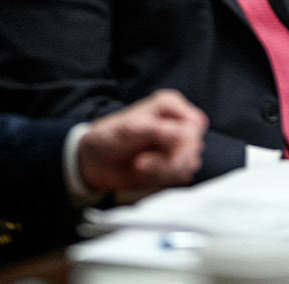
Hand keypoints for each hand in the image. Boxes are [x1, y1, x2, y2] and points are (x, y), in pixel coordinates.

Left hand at [77, 89, 206, 193]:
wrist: (95, 162)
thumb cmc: (108, 137)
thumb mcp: (127, 129)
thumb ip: (157, 129)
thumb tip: (185, 136)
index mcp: (170, 107)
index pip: (194, 126)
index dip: (181, 143)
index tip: (157, 153)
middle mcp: (178, 124)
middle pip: (194, 147)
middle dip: (168, 162)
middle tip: (141, 164)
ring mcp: (177, 146)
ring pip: (189, 165)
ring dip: (162, 173)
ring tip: (139, 167)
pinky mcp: (173, 165)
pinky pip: (181, 178)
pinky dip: (161, 181)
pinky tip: (144, 175)